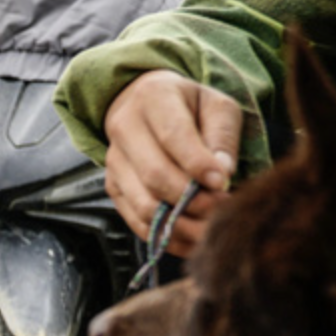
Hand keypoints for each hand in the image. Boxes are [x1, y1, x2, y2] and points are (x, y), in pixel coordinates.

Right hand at [103, 70, 241, 256]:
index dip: (198, 164)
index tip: (223, 183)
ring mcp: (114, 160)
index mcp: (153, 97)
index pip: (173, 135)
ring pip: (144, 204)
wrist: (146, 106)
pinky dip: (165, 236)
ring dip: (180, 224)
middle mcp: (125, 127)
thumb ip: (222, 136)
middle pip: (154, 174)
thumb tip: (222, 174)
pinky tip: (191, 237)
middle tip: (221, 209)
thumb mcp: (216, 106)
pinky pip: (137, 221)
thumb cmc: (189, 107)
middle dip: (191, 199)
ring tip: (209, 227)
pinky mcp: (113, 186)